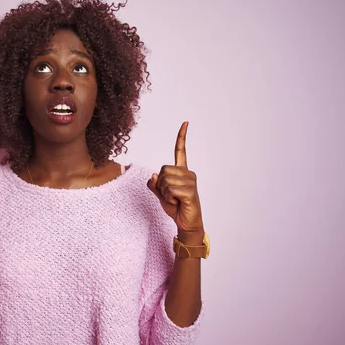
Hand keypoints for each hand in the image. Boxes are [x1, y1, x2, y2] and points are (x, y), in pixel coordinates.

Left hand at [147, 121, 203, 241]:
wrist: (186, 223)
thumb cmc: (176, 207)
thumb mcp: (161, 195)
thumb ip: (155, 185)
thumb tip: (153, 175)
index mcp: (182, 171)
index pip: (181, 151)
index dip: (182, 137)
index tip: (186, 122)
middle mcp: (188, 173)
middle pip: (163, 169)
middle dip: (160, 184)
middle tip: (169, 195)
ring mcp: (191, 182)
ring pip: (165, 180)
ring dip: (164, 192)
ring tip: (174, 199)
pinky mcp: (190, 191)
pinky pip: (170, 190)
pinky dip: (169, 198)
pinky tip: (178, 202)